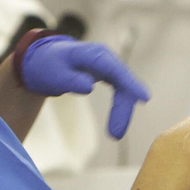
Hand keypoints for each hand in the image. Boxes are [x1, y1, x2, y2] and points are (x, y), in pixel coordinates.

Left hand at [20, 37, 150, 138]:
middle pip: (123, 81)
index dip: (129, 83)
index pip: (113, 69)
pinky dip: (121, 107)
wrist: (45, 59)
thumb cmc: (49, 65)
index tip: (144, 98)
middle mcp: (105, 58)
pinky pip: (121, 90)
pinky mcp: (110, 75)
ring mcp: (109, 66)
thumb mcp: (54, 74)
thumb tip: (89, 87)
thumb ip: (70, 80)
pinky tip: (120, 122)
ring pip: (124, 88)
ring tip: (115, 134)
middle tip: (115, 134)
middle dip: (123, 108)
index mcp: (92, 54)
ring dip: (123, 111)